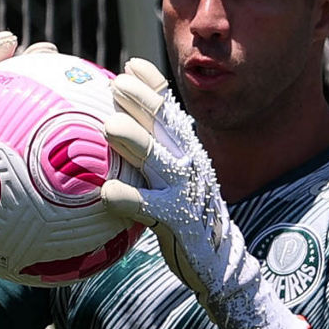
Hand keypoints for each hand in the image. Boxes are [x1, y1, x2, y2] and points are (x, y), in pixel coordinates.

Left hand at [100, 59, 309, 328]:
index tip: (132, 65)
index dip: (154, 86)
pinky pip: (151, 209)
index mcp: (189, 151)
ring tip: (108, 127)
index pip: (173, 111)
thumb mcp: (173, 180)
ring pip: (159, 161)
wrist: (220, 263)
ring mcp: (187, 193)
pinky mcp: (180, 223)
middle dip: (143, 101)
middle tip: (116, 83)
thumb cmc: (186, 216)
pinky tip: (108, 192)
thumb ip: (150, 155)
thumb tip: (114, 126)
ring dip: (134, 142)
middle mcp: (191, 164)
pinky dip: (130, 199)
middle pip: (167, 126)